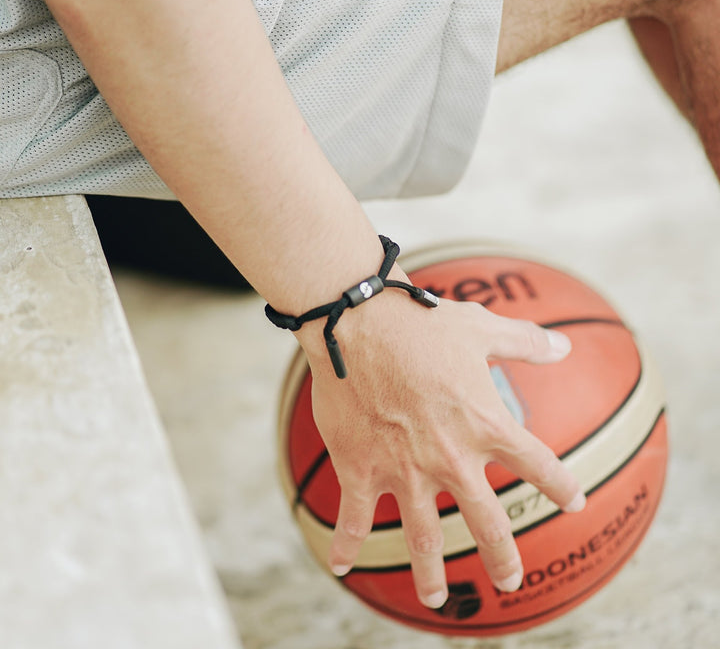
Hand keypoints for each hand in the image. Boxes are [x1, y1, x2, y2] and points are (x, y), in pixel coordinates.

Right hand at [300, 291, 584, 608]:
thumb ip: (525, 341)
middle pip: (486, 522)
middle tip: (510, 579)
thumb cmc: (422, 324)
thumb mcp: (481, 327)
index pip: (537, 464)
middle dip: (502, 555)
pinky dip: (348, 545)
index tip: (573, 501)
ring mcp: (405, 470)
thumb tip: (565, 346)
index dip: (559, 485)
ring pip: (423, 538)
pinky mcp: (362, 469)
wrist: (359, 324)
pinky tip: (343, 566)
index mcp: (486, 423)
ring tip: (437, 600)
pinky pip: (355, 518)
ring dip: (430, 573)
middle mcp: (451, 457)